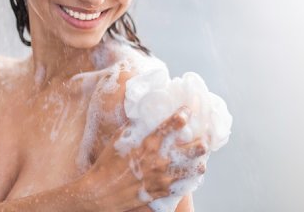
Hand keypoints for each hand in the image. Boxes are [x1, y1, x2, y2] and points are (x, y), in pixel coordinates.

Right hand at [76, 107, 207, 211]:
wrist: (100, 193)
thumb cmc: (107, 164)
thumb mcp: (118, 138)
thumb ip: (134, 125)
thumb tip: (143, 113)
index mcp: (149, 143)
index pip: (175, 124)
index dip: (185, 114)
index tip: (187, 111)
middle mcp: (160, 160)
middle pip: (194, 148)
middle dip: (202, 141)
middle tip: (204, 137)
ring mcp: (163, 177)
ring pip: (194, 168)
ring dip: (199, 162)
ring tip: (200, 159)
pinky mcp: (161, 192)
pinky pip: (183, 185)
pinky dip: (188, 180)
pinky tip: (189, 175)